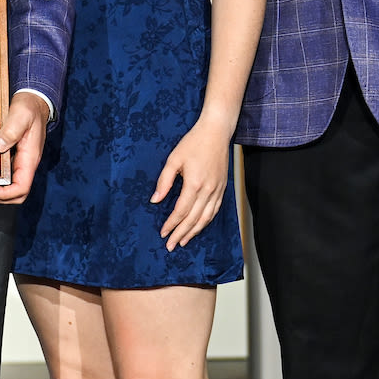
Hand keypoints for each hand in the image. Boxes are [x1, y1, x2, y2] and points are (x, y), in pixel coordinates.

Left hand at [0, 93, 49, 203]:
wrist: (34, 103)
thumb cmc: (30, 109)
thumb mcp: (20, 115)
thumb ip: (11, 131)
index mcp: (30, 158)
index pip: (22, 187)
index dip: (6, 194)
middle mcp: (26, 163)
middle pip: (17, 193)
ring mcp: (20, 162)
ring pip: (12, 188)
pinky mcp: (14, 158)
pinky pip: (8, 177)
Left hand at [153, 120, 231, 248]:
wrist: (216, 132)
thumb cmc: (193, 143)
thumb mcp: (173, 159)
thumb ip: (164, 181)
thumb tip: (155, 200)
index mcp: (194, 183)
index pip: (181, 211)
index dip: (171, 224)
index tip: (163, 233)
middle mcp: (208, 190)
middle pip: (193, 219)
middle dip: (181, 233)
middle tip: (170, 246)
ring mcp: (217, 190)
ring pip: (206, 218)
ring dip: (194, 232)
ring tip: (183, 241)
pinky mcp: (223, 188)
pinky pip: (215, 211)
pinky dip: (206, 222)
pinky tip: (199, 227)